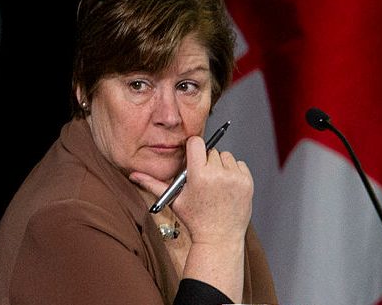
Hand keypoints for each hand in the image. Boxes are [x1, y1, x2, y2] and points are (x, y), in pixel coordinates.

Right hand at [129, 135, 253, 243]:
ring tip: (215, 184)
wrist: (219, 238)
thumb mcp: (173, 200)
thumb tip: (133, 175)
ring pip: (225, 156)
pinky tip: (226, 187)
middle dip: (206, 161)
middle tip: (203, 178)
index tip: (192, 157)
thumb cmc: (195, 219)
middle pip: (210, 150)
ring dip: (220, 165)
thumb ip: (153, 184)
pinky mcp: (247, 182)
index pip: (196, 143)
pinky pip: (239, 164)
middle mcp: (218, 174)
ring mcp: (235, 178)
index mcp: (198, 175)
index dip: (193, 149)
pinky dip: (233, 171)